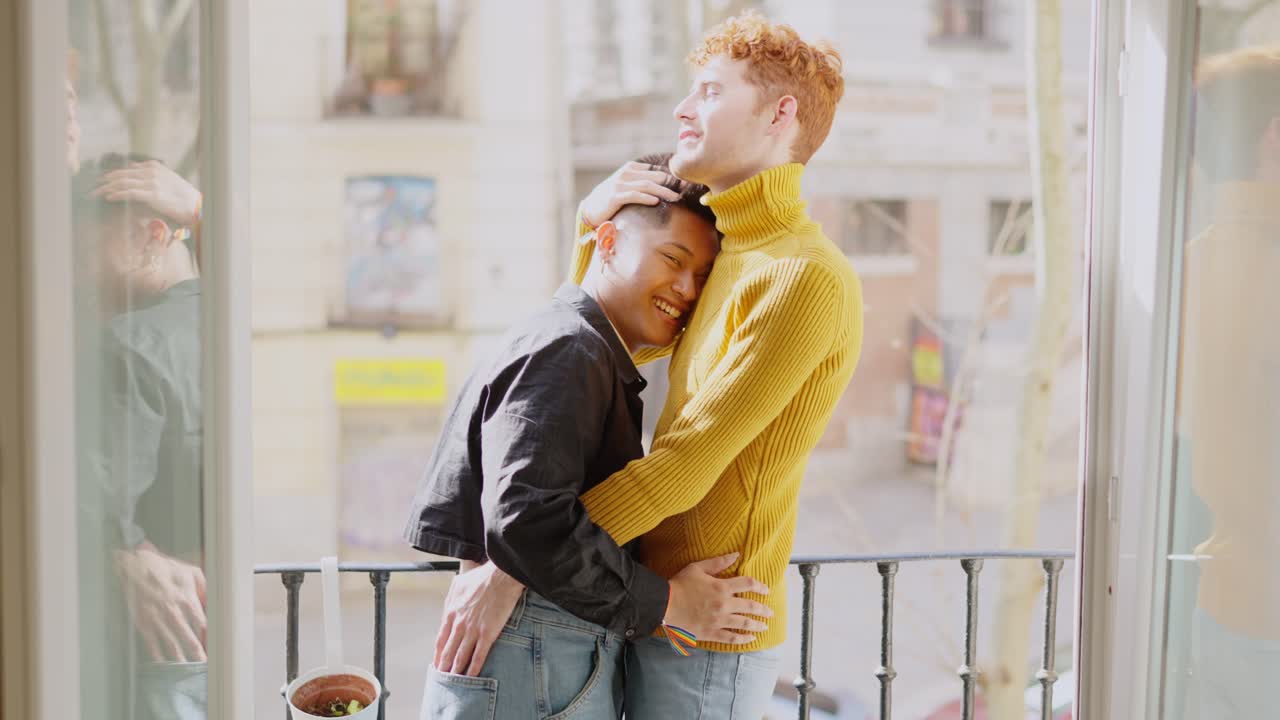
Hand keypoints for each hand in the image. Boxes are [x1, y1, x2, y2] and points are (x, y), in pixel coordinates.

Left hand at [93, 160, 201, 225]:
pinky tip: (108, 198)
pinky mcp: (153, 194)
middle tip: (92, 187)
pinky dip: (117, 194)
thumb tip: (133, 166)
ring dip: (106, 189)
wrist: (195, 204)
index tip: (100, 181)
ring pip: (123, 183)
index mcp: (153, 166)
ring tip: (96, 194)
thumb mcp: (166, 178)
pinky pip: (130, 193)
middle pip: (121, 174)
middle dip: (104, 181)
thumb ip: (149, 172)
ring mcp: (151, 182)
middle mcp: (150, 171)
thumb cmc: (181, 194)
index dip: (111, 175)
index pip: (126, 169)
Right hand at [112, 542, 207, 662]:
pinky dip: (157, 655)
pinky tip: (162, 664)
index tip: (215, 644)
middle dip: (197, 652)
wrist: (135, 567)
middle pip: (188, 637)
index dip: (209, 635)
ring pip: (171, 643)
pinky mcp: (143, 623)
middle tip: (204, 664)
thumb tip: (212, 602)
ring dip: (179, 657)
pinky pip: (152, 643)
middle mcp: (173, 612)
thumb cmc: (165, 568)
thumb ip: (204, 588)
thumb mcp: (191, 573)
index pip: (202, 623)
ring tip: (186, 671)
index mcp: (186, 599)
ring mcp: (157, 619)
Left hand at [434, 562, 523, 675]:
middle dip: (444, 667)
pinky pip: (479, 655)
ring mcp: (473, 630)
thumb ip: (451, 598)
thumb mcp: (459, 584)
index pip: (441, 639)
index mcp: (451, 612)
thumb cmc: (482, 577)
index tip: (437, 664)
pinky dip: (474, 668)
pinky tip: (471, 676)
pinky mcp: (488, 633)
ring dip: (456, 671)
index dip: (438, 654)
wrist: (501, 576)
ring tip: (453, 683)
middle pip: (448, 651)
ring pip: (461, 656)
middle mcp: (459, 624)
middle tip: (441, 680)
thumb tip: (448, 606)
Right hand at [579, 160, 681, 228]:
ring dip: (663, 192)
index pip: (657, 170)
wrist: (590, 209)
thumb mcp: (627, 186)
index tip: (686, 184)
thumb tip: (665, 188)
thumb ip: (642, 183)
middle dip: (672, 184)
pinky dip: (646, 198)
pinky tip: (656, 202)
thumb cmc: (612, 199)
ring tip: (675, 198)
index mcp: (631, 168)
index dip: (672, 177)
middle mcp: (626, 173)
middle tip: (686, 190)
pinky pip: (634, 195)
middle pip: (655, 177)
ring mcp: (620, 184)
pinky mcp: (615, 196)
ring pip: (647, 186)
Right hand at [665, 552, 772, 645]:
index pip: (747, 584)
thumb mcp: (698, 567)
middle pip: (750, 606)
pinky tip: (750, 639)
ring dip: (757, 625)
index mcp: (721, 587)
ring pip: (744, 624)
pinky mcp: (711, 633)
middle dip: (763, 609)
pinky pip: (731, 638)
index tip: (766, 590)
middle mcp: (724, 605)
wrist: (665, 604)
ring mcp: (718, 620)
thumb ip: (718, 562)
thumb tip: (736, 555)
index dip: (760, 586)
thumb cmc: (680, 584)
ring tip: (764, 627)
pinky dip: (743, 639)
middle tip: (770, 612)